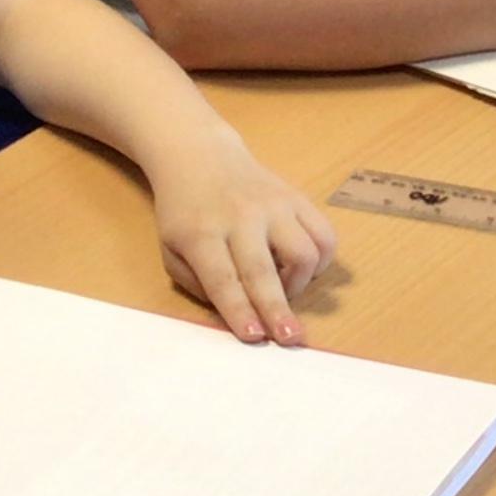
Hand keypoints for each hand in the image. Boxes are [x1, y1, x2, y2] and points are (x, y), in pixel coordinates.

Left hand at [147, 132, 338, 344]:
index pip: (223, 279)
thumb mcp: (170, 250)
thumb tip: (236, 314)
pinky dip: (322, 260)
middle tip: (291, 338)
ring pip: (304, 251)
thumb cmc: (184, 213)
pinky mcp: (298, 198)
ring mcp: (274, 206)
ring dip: (300, 283)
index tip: (254, 336)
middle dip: (278, 308)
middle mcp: (241, 218)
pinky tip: (305, 268)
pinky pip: (324, 234)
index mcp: (202, 234)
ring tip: (287, 289)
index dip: (239, 310)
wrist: (201, 157)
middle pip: (264, 270)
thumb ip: (198, 284)